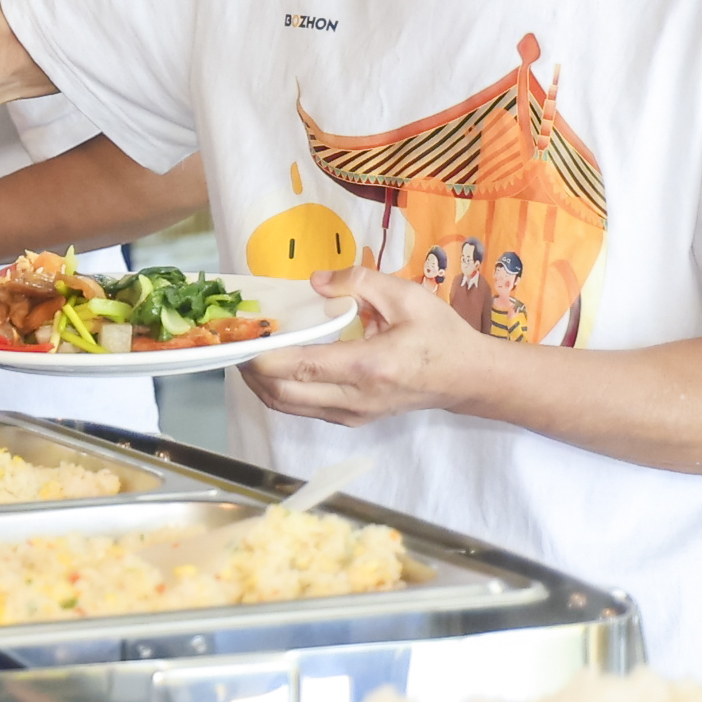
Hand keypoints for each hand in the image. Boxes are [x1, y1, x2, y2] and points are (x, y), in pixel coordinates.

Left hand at [243, 262, 501, 426]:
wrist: (468, 379)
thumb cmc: (439, 335)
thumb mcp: (407, 296)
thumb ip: (359, 282)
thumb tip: (316, 282)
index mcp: (369, 367)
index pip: (301, 368)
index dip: (263, 356)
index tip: (240, 337)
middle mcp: (356, 398)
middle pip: (285, 395)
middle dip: (251, 371)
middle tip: (234, 342)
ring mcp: (354, 414)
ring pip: (289, 408)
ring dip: (261, 384)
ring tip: (246, 353)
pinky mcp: (353, 419)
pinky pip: (304, 410)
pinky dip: (280, 392)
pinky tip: (273, 368)